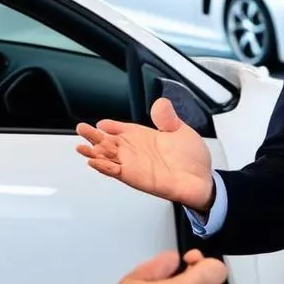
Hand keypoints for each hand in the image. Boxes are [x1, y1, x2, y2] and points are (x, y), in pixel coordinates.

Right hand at [77, 98, 214, 212]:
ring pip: (109, 157)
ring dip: (94, 153)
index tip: (100, 123)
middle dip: (95, 137)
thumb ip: (167, 118)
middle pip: (111, 142)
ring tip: (80, 147)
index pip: (123, 130)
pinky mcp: (136, 178)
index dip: (111, 126)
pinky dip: (104, 167)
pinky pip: (116, 172)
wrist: (202, 180)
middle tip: (81, 129)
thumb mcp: (181, 131)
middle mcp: (137, 151)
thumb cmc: (192, 159)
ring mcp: (135, 165)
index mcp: (146, 137)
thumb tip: (160, 103)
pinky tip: (93, 162)